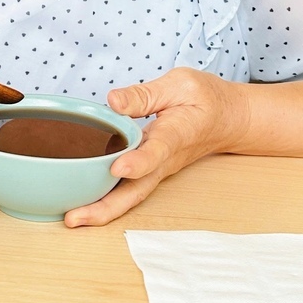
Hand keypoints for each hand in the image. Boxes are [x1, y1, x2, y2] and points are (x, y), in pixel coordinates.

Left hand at [63, 68, 249, 226]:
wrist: (229, 119)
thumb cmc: (205, 99)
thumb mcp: (179, 84)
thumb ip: (144, 94)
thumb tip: (112, 101)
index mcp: (174, 134)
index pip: (155, 152)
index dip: (137, 161)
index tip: (118, 167)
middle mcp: (165, 159)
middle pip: (137, 190)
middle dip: (106, 207)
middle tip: (75, 217)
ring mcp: (159, 169)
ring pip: (132, 195)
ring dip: (103, 210)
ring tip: (72, 218)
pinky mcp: (153, 170)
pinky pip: (131, 190)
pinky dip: (109, 201)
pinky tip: (84, 203)